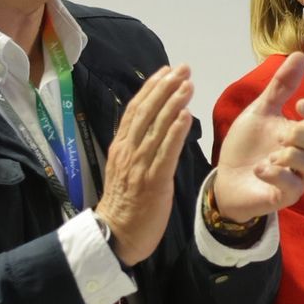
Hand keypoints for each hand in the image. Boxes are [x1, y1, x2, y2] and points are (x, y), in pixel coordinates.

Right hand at [95, 65, 195, 264]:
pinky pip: (165, 153)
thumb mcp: (126, 168)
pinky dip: (175, 132)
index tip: (166, 71)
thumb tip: (153, 126)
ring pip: (156, 128)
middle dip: (165, 87)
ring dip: (173, 103)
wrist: (116, 235)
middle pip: (146, 112)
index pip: (135, 110)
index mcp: (121, 147)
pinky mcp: (153, 181)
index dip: (151, 88)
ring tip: (187, 84)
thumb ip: (137, 147)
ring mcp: (139, 165)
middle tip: (182, 68)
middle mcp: (128, 151)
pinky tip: (185, 116)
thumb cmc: (125, 204)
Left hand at [211, 52, 303, 220]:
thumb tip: (300, 54)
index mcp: (303, 133)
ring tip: (271, 154)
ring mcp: (298, 178)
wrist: (224, 177)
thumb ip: (281, 87)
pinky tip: (260, 168)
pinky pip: (294, 187)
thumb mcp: (260, 111)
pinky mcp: (284, 197)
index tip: (300, 103)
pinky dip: (277, 174)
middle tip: (281, 135)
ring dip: (293, 156)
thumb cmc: (246, 145)